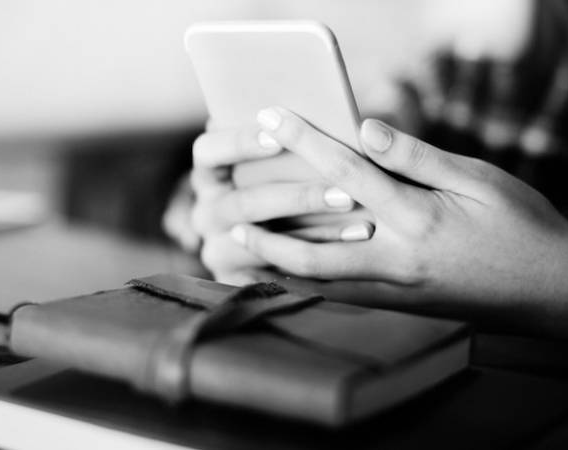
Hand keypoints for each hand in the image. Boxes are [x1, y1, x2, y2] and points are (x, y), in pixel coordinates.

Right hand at [188, 125, 375, 284]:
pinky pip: (272, 273)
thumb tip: (325, 119)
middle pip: (241, 203)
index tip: (280, 137)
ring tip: (361, 223)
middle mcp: (206, 211)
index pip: (207, 151)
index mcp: (208, 173)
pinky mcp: (234, 279)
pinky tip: (349, 251)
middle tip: (345, 189)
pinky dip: (312, 261)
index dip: (240, 143)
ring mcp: (217, 248)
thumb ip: (290, 137)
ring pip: (256, 242)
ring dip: (311, 232)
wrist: (280, 243)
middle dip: (296, 197)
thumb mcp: (283, 159)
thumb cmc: (295, 181)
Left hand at [231, 107, 567, 341]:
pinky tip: (286, 271)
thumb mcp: (479, 179)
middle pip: (312, 250)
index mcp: (416, 218)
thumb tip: (366, 129)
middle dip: (266, 232)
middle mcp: (396, 260)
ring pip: (320, 284)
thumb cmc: (521, 225)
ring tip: (241, 251)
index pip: (346, 173)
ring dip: (276, 267)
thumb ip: (417, 157)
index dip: (305, 141)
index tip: (272, 118)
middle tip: (231, 216)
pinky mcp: (400, 306)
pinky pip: (340, 296)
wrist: (552, 290)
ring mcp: (396, 290)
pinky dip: (306, 284)